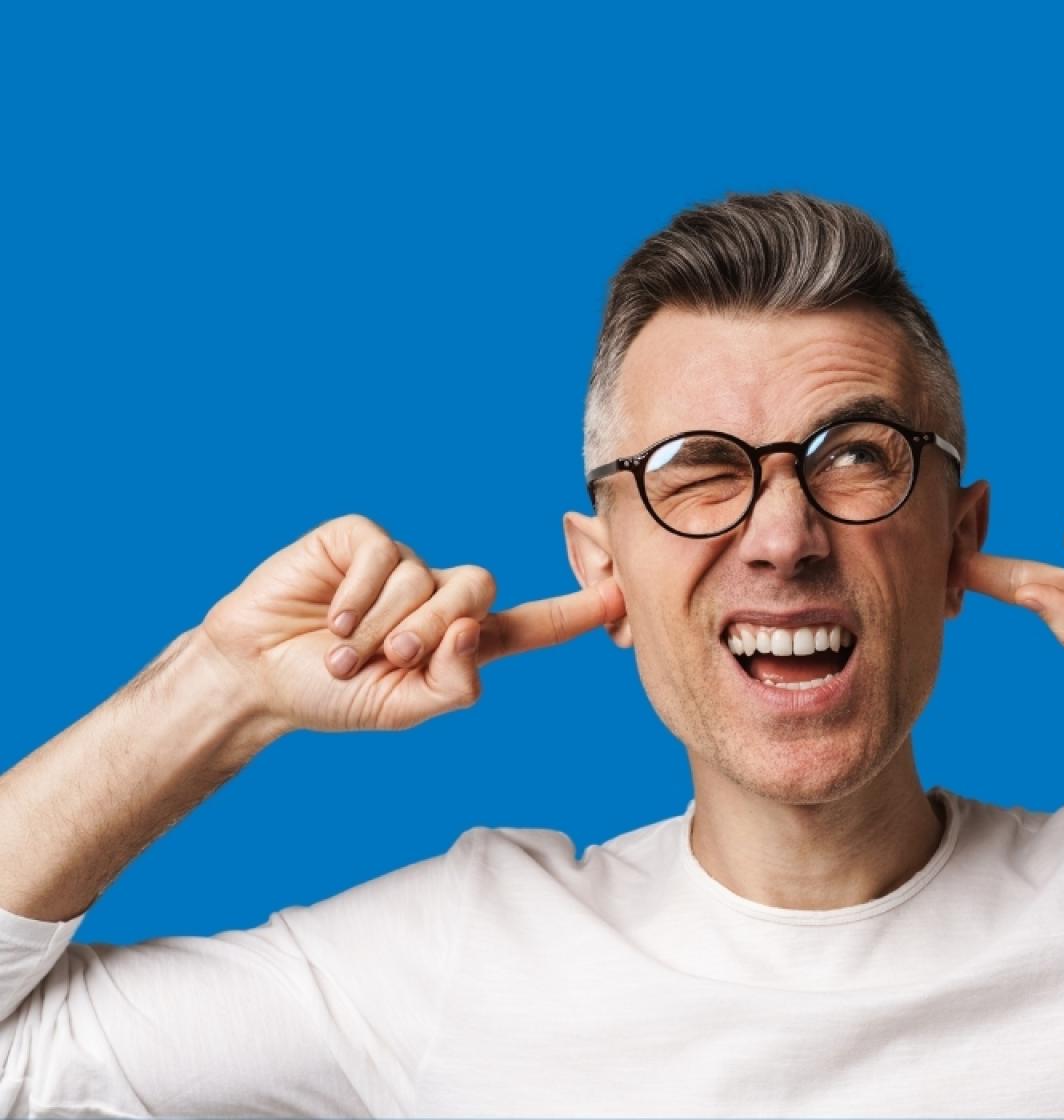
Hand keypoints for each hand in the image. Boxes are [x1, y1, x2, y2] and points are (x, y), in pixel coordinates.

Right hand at [200, 513, 624, 732]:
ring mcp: (400, 562)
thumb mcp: (402, 709)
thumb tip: (470, 632)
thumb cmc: (332, 697)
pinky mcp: (360, 539)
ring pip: (424, 577)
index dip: (576, 611)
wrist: (255, 676)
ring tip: (343, 650)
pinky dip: (356, 593)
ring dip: (380, 624)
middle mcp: (437, 595)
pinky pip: (382, 554)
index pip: (531, 626)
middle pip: (476, 591)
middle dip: (429, 632)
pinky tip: (328, 614)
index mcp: (460, 640)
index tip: (622, 598)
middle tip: (385, 658)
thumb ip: (451, 685)